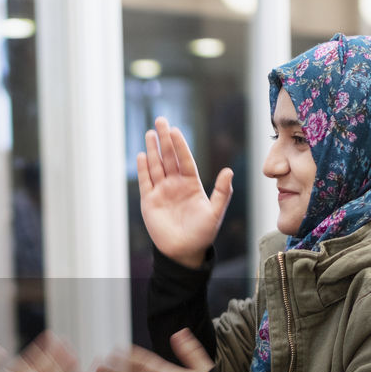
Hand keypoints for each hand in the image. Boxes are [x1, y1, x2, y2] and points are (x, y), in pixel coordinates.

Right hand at [137, 117, 232, 267]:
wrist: (184, 251)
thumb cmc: (202, 233)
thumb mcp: (215, 212)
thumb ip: (221, 192)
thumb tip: (228, 171)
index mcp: (191, 184)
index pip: (185, 160)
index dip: (180, 145)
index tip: (176, 130)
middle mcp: (175, 184)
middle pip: (168, 158)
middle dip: (164, 139)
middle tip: (160, 120)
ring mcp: (161, 191)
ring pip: (155, 166)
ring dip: (152, 149)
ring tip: (150, 132)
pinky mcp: (149, 201)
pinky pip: (145, 181)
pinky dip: (143, 169)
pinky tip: (142, 155)